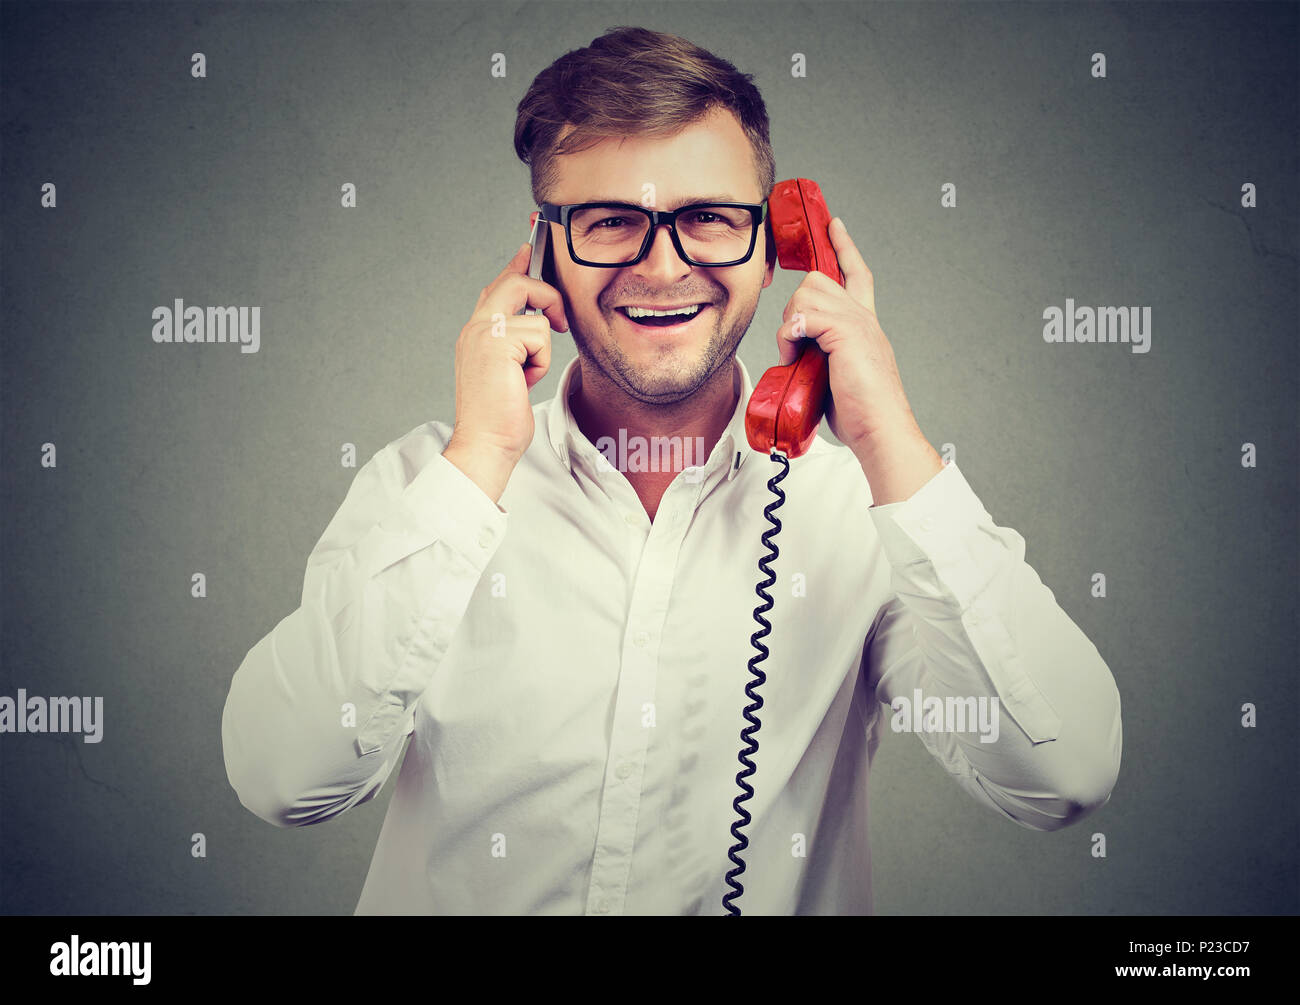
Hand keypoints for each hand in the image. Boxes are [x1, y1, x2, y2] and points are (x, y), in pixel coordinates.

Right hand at [443, 242, 568, 500]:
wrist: (485, 444)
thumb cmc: (500, 418)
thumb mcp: (509, 373)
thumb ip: (516, 344)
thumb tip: (538, 323)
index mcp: (476, 333)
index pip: (497, 287)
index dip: (516, 266)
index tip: (528, 249)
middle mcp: (475, 328)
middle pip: (516, 282)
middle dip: (546, 297)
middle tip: (560, 321)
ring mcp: (484, 333)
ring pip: (536, 316)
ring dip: (542, 350)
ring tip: (525, 376)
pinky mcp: (498, 342)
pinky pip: (540, 335)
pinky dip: (540, 362)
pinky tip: (524, 381)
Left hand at [774, 218, 941, 502]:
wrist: (880, 431)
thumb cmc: (860, 415)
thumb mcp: (834, 375)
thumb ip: (820, 355)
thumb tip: (795, 357)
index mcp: (865, 325)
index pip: (857, 274)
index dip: (845, 247)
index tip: (834, 225)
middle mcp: (864, 317)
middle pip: (818, 281)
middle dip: (795, 309)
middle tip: (796, 345)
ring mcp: (858, 323)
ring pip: (807, 296)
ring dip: (791, 326)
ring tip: (798, 356)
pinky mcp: (847, 333)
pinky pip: (804, 317)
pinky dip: (792, 337)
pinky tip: (797, 358)